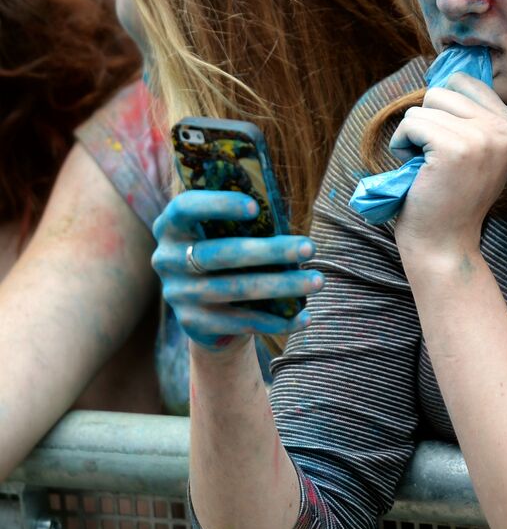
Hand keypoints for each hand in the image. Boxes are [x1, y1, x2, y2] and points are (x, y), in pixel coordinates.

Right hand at [153, 190, 318, 351]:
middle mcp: (167, 259)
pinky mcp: (194, 323)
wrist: (207, 311)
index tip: (255, 207)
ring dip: (282, 285)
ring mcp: (179, 293)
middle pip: (222, 254)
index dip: (218, 205)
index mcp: (172, 226)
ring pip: (236, 289)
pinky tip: (305, 316)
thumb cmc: (227, 254)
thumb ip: (244, 220)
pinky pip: (241, 322)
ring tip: (317, 281)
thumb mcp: (225, 233)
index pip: (185, 208)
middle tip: (310, 247)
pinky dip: (276, 321)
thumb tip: (285, 209)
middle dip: (270, 251)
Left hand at [389, 73, 506, 268]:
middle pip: (444, 90)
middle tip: (437, 159)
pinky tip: (416, 170)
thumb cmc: (450, 194)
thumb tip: (447, 66)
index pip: (466, 82)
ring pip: (425, 104)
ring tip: (428, 166)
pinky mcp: (455, 149)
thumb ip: (471, 112)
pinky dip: (401, 144)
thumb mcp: (476, 148)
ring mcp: (483, 138)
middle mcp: (506, 129)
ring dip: (414, 134)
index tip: (451, 147)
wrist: (444, 243)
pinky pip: (411, 122)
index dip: (444, 110)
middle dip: (428, 120)